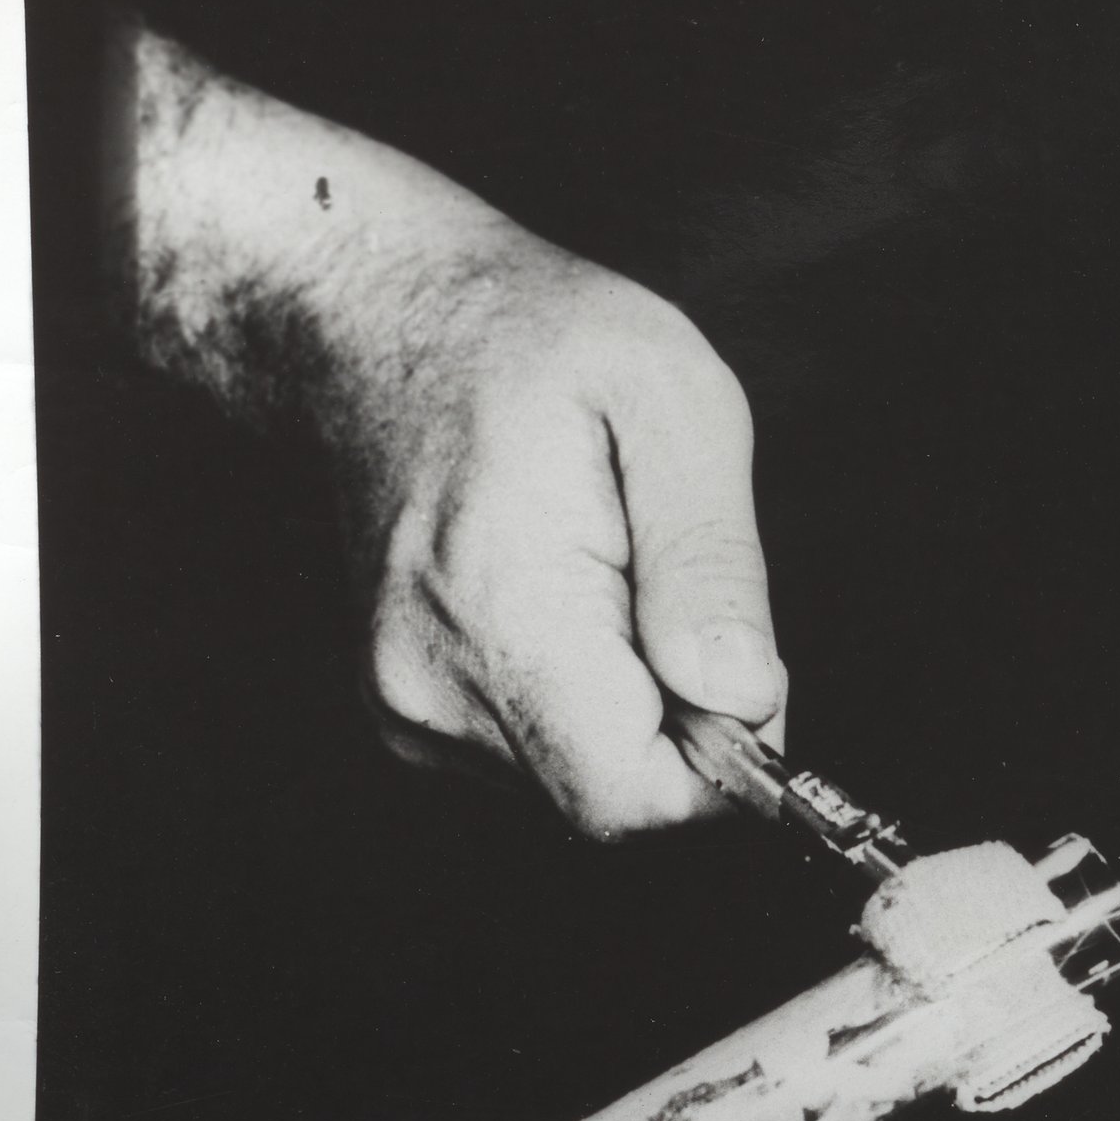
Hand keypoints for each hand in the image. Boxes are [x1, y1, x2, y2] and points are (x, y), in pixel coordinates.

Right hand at [346, 239, 789, 835]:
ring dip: (638, 704)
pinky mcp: (409, 710)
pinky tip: (570, 596)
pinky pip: (542, 751)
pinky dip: (588, 695)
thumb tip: (742, 694)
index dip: (726, 766)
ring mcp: (408, 707)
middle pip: (615, 800)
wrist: (377, 319)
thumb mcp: (670, 398)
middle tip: (678, 593)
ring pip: (582, 779)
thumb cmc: (527, 338)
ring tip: (612, 572)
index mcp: (499, 612)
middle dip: (688, 728)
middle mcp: (433, 685)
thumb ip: (713, 561)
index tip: (742, 669)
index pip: (632, 799)